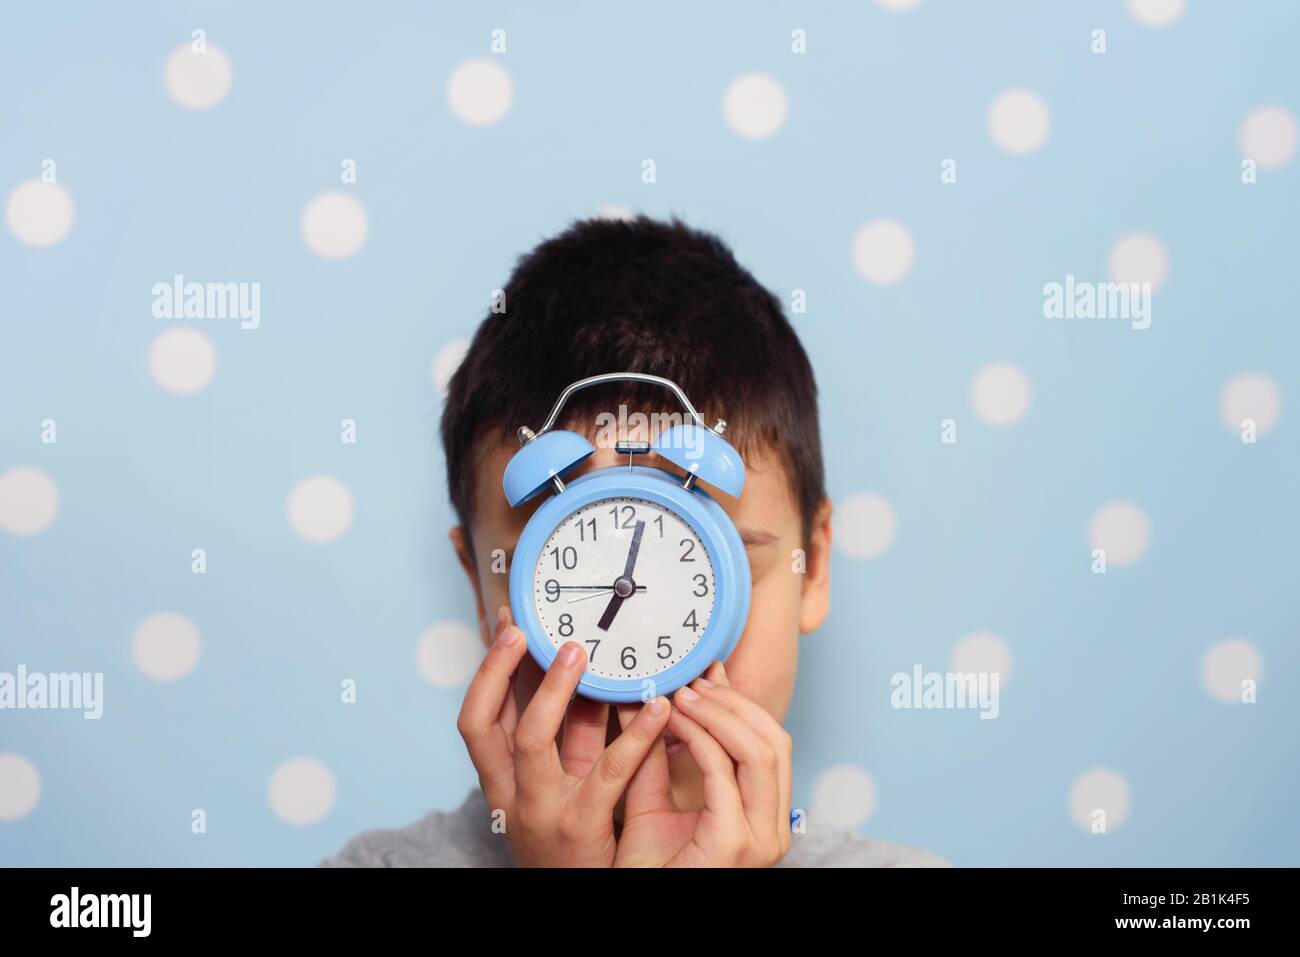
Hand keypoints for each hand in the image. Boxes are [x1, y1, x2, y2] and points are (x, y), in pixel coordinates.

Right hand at [456, 606, 671, 866]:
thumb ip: (567, 734)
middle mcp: (509, 792)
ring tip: (580, 653)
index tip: (507, 626)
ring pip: (532, 739)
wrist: (579, 898)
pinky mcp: (580, 824)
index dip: (488, 670)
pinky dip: (635, 736)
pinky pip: (607, 772)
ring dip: (553, 690)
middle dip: (497, 671)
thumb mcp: (559, 784)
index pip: (477, 718)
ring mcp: (540, 808)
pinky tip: (659, 709)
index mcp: (501, 781)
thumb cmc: (574, 839)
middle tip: (524, 629)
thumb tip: (580, 669)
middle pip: (481, 724)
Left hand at [612, 661, 792, 867]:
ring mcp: (759, 838)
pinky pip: (725, 775)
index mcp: (764, 816)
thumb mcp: (653, 799)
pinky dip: (700, 740)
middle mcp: (772, 828)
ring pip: (760, 751)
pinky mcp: (734, 843)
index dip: (740, 704)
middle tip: (691, 683)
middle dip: (733, 704)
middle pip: (775, 741)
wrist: (636, 906)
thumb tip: (657, 699)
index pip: (770, 743)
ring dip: (718, 716)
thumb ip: (660, 753)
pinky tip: (673, 723)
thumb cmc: (645, 868)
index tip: (704, 677)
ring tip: (681, 697)